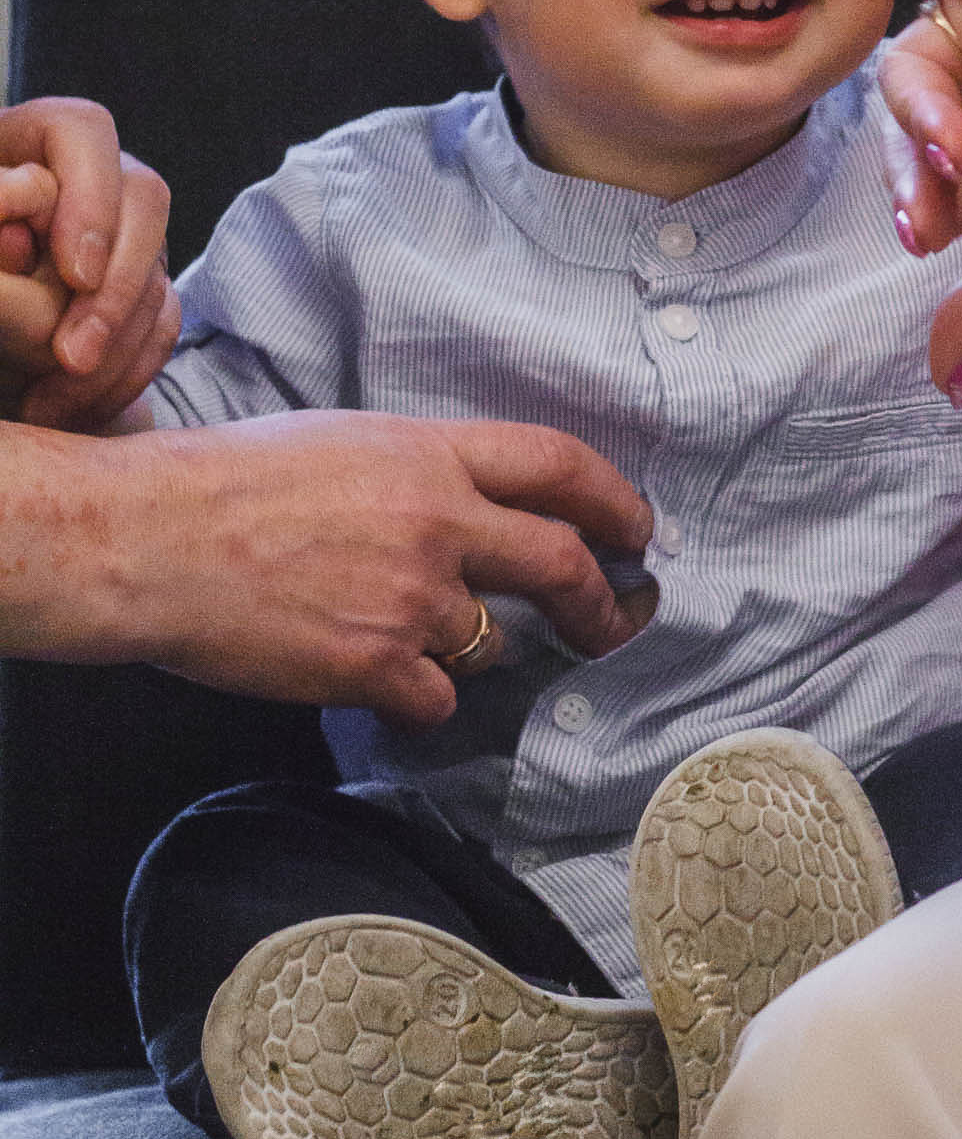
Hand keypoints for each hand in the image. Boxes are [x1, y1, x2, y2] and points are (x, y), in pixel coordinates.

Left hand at [0, 99, 175, 426]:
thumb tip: (15, 241)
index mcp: (25, 141)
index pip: (83, 133)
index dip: (91, 199)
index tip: (74, 274)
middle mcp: (82, 175)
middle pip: (142, 198)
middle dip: (114, 289)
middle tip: (72, 354)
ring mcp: (115, 229)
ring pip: (157, 271)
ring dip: (112, 347)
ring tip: (50, 403)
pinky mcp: (131, 284)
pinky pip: (161, 322)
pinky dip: (123, 372)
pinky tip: (72, 409)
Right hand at [53, 411, 657, 725]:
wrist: (147, 539)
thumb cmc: (224, 483)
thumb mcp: (341, 441)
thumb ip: (417, 471)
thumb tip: (466, 503)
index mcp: (428, 453)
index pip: (558, 464)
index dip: (613, 499)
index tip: (637, 529)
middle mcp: (436, 521)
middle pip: (562, 564)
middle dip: (604, 602)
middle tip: (615, 620)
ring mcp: (411, 597)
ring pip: (490, 640)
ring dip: (468, 646)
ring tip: (402, 633)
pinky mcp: (375, 664)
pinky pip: (436, 697)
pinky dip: (417, 697)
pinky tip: (374, 680)